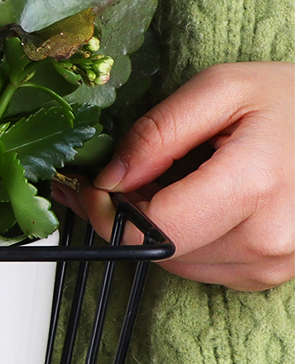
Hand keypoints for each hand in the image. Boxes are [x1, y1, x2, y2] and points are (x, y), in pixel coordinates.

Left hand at [54, 62, 294, 291]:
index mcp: (254, 187)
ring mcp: (276, 264)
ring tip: (170, 181)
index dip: (107, 211)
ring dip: (157, 228)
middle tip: (121, 176)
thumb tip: (109, 177)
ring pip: (176, 262)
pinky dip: (187, 238)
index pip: (152, 229)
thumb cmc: (293, 102)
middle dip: (127, 214)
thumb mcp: (222, 88)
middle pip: (158, 248)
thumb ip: (157, 132)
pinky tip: (199, 202)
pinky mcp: (273, 274)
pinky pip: (203, 266)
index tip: (90, 185)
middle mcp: (269, 239)